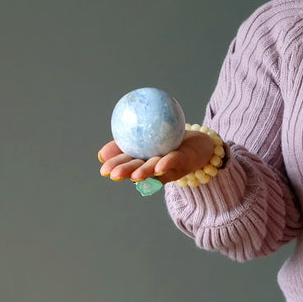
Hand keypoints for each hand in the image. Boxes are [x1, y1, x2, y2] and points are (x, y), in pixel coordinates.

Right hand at [98, 130, 215, 183]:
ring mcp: (168, 167)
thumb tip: (115, 126)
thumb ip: (132, 131)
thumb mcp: (149, 131)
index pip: (124, 161)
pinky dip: (165, 164)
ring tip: (135, 176)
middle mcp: (153, 167)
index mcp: (142, 159)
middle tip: (114, 175)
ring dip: (144, 173)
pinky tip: (158, 166)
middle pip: (136, 169)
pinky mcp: (183, 163)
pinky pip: (173, 162)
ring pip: (153, 169)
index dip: (113, 166)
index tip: (103, 168)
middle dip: (125, 173)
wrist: (199, 145)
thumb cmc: (170, 137)